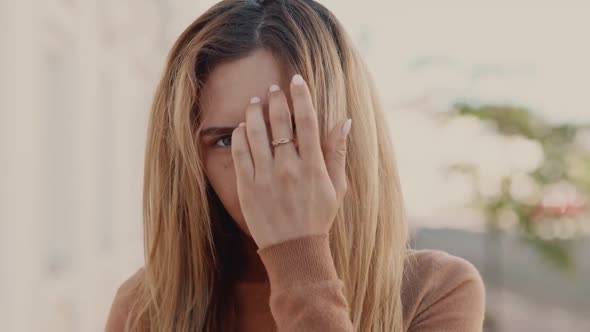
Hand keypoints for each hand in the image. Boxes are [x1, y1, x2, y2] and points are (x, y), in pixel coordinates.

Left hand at [230, 74, 351, 248]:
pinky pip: (239, 154)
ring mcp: (266, 177)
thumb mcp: (336, 187)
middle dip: (276, 99)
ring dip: (254, 113)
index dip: (301, 96)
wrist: (294, 249)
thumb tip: (345, 121)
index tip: (296, 80)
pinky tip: (242, 127)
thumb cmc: (318, 217)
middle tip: (272, 88)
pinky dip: (239, 136)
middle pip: (280, 122)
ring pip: (256, 133)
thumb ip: (338, 153)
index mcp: (313, 166)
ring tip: (254, 102)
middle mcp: (289, 168)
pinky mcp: (247, 187)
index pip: (307, 121)